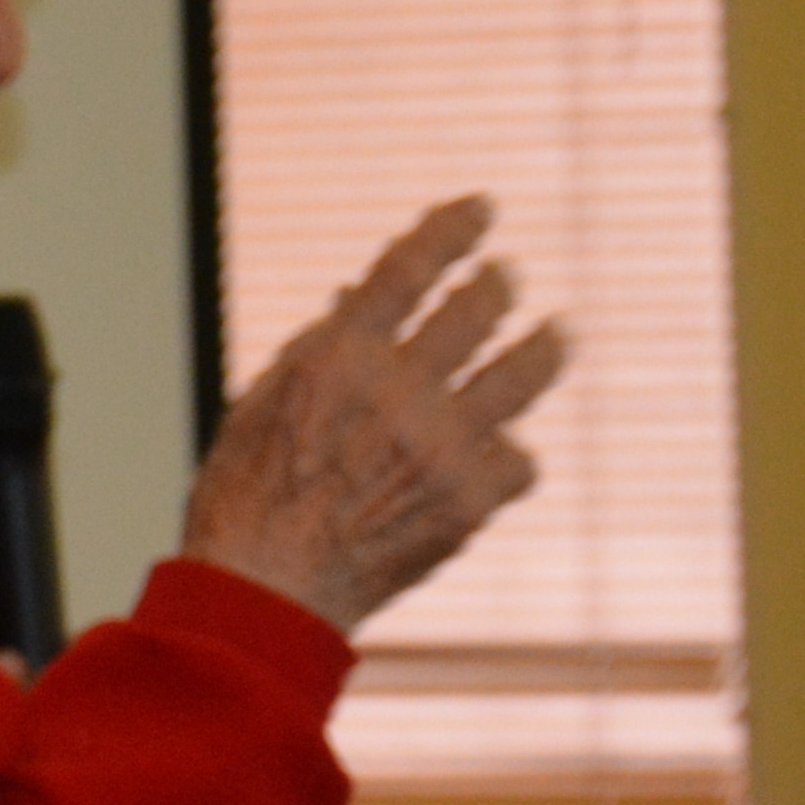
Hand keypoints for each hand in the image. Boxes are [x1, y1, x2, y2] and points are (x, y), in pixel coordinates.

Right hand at [178, 196, 567, 636]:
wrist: (266, 595)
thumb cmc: (248, 497)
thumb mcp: (263, 402)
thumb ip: (321, 344)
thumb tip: (365, 292)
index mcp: (340, 356)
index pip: (413, 265)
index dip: (455, 228)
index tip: (482, 209)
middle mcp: (401, 391)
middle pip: (481, 306)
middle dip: (500, 283)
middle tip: (506, 278)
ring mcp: (443, 446)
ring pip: (527, 370)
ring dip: (546, 344)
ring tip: (557, 334)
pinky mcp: (469, 502)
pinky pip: (521, 460)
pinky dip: (510, 453)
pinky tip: (503, 451)